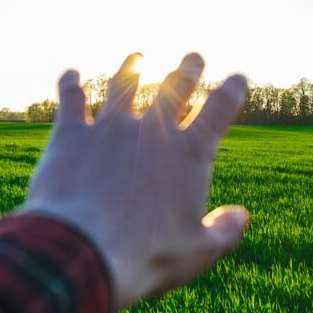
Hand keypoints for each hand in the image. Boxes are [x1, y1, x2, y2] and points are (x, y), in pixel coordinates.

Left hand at [21, 52, 249, 309]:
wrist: (83, 250)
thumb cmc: (147, 256)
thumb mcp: (197, 252)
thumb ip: (224, 232)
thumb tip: (241, 216)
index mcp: (190, 154)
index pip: (220, 109)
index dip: (232, 90)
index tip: (238, 78)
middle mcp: (152, 131)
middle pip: (175, 87)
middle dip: (187, 69)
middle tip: (193, 57)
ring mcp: (110, 128)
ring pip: (123, 85)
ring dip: (131, 68)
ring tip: (136, 56)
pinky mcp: (71, 134)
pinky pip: (71, 99)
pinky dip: (70, 84)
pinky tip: (71, 74)